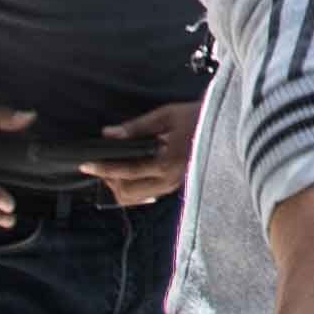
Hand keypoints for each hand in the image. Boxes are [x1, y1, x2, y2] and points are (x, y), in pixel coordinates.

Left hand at [81, 99, 200, 206]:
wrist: (227, 126)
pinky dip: (133, 187)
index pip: (126, 171)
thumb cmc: (198, 116)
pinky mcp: (176, 185)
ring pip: (136, 198)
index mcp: (167, 162)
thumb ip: (136, 127)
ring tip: (113, 168)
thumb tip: (109, 134)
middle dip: (109, 180)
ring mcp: (174, 185)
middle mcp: (169, 179)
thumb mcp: (166, 115)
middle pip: (128, 192)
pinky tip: (130, 172)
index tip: (86, 164)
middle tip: (99, 165)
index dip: (103, 168)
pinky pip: (147, 194)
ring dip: (120, 186)